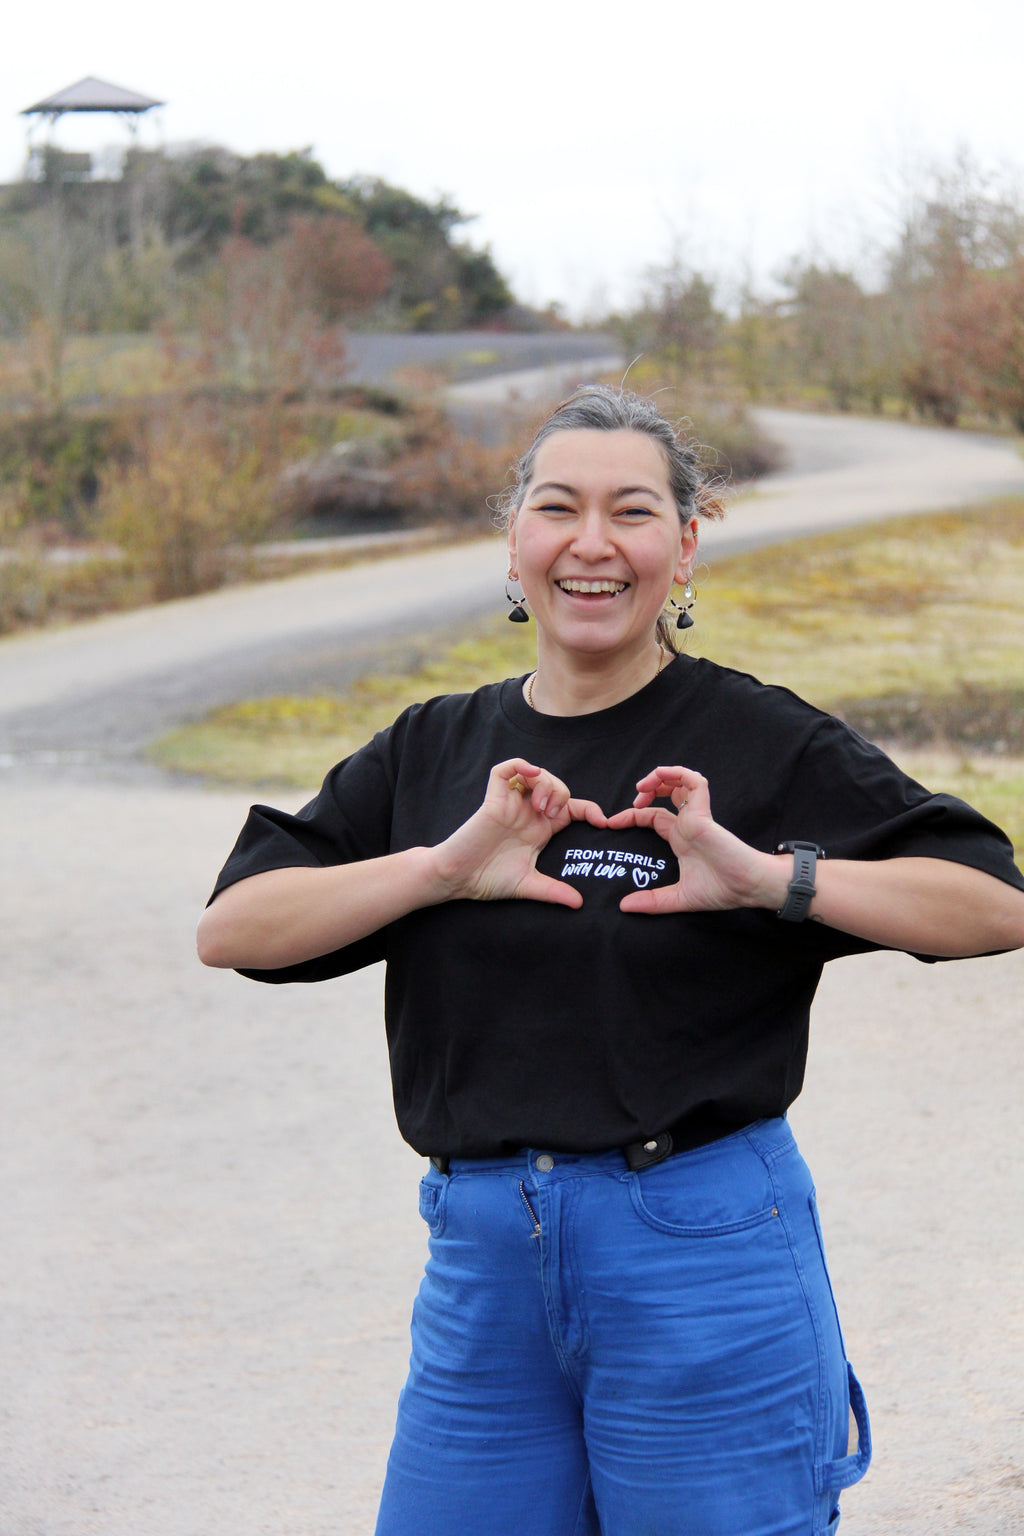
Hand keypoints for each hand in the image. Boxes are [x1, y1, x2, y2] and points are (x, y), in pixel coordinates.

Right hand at [433, 759, 607, 907]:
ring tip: (540, 806)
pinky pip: (504, 770)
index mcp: (540, 830)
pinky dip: (519, 765)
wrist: (457, 879)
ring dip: (545, 783)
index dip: (590, 810)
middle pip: (557, 786)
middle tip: (552, 815)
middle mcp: (527, 813)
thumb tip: (580, 904)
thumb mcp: (528, 885)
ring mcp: (510, 804)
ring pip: (535, 774)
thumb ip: (554, 891)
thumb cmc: (488, 880)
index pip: (571, 809)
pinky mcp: (492, 799)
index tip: (603, 822)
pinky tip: (530, 774)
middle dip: (563, 794)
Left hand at [607, 765, 779, 914]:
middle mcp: (687, 824)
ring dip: (660, 777)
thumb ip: (651, 902)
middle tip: (633, 800)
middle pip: (666, 793)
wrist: (747, 888)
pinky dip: (679, 773)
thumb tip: (623, 907)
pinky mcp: (704, 813)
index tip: (612, 823)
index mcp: (680, 838)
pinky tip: (661, 777)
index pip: (653, 817)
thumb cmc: (722, 890)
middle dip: (647, 790)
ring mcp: (696, 816)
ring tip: (642, 786)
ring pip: (680, 782)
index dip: (632, 815)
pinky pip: (695, 782)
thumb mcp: (678, 898)